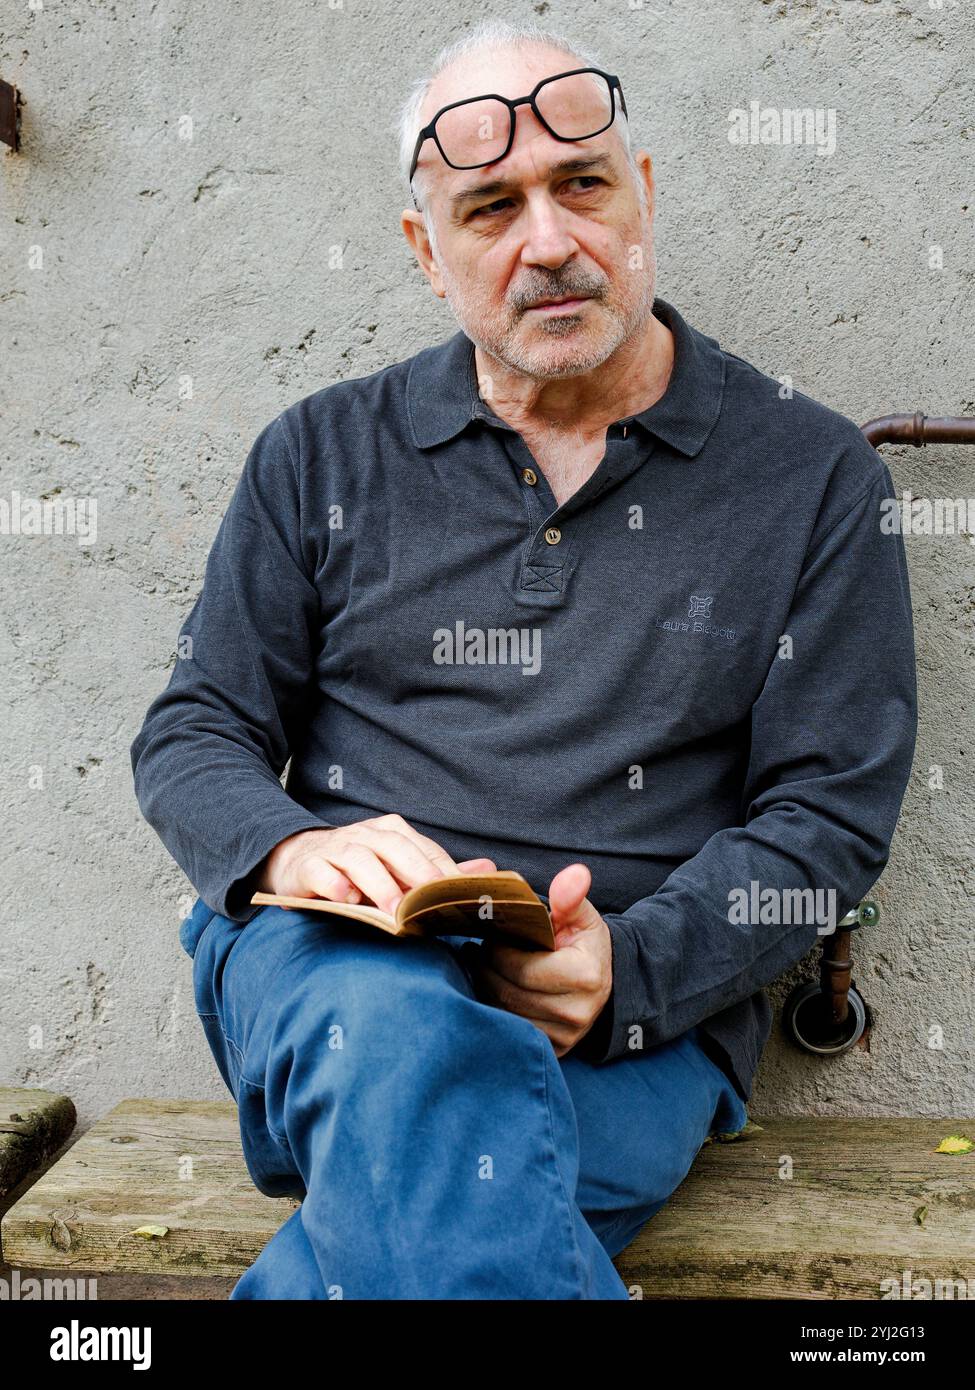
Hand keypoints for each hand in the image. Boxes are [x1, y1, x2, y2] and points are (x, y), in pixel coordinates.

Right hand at [256, 814, 495, 916]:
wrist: (299, 860)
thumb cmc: (358, 869)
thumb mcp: (399, 869)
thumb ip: (439, 872)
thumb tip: (489, 869)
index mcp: (392, 832)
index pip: (423, 849)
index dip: (440, 871)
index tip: (457, 895)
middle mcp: (365, 835)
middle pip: (394, 848)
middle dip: (414, 873)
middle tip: (430, 901)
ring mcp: (335, 848)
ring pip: (359, 859)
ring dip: (378, 884)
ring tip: (393, 911)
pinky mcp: (308, 866)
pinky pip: (321, 871)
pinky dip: (334, 883)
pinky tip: (347, 899)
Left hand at [466, 863, 611, 1057]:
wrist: (602, 980)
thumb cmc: (583, 943)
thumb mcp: (581, 916)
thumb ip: (570, 897)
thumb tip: (575, 874)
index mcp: (584, 977)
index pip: (519, 968)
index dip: (498, 950)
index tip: (493, 936)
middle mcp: (575, 1013)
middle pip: (507, 993)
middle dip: (487, 968)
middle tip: (481, 950)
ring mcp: (563, 1036)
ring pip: (503, 1014)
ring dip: (486, 988)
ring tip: (483, 966)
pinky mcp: (553, 1050)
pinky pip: (509, 1030)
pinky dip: (494, 1009)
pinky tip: (493, 987)